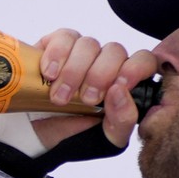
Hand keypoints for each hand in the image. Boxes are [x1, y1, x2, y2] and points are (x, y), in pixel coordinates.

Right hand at [33, 29, 159, 150]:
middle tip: (86, 100)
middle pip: (114, 50)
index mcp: (124, 83)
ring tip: (59, 97)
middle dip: (100, 75)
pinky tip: (49, 74)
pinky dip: (56, 55)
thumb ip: (122, 120)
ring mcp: (80, 53)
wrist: (34, 135)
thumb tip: (120, 91)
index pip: (144, 61)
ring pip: (88, 44)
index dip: (135, 69)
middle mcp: (105, 64)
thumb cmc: (74, 136)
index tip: (119, 87)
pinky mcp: (56, 46)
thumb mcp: (105, 139)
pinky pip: (63, 37)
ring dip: (74, 71)